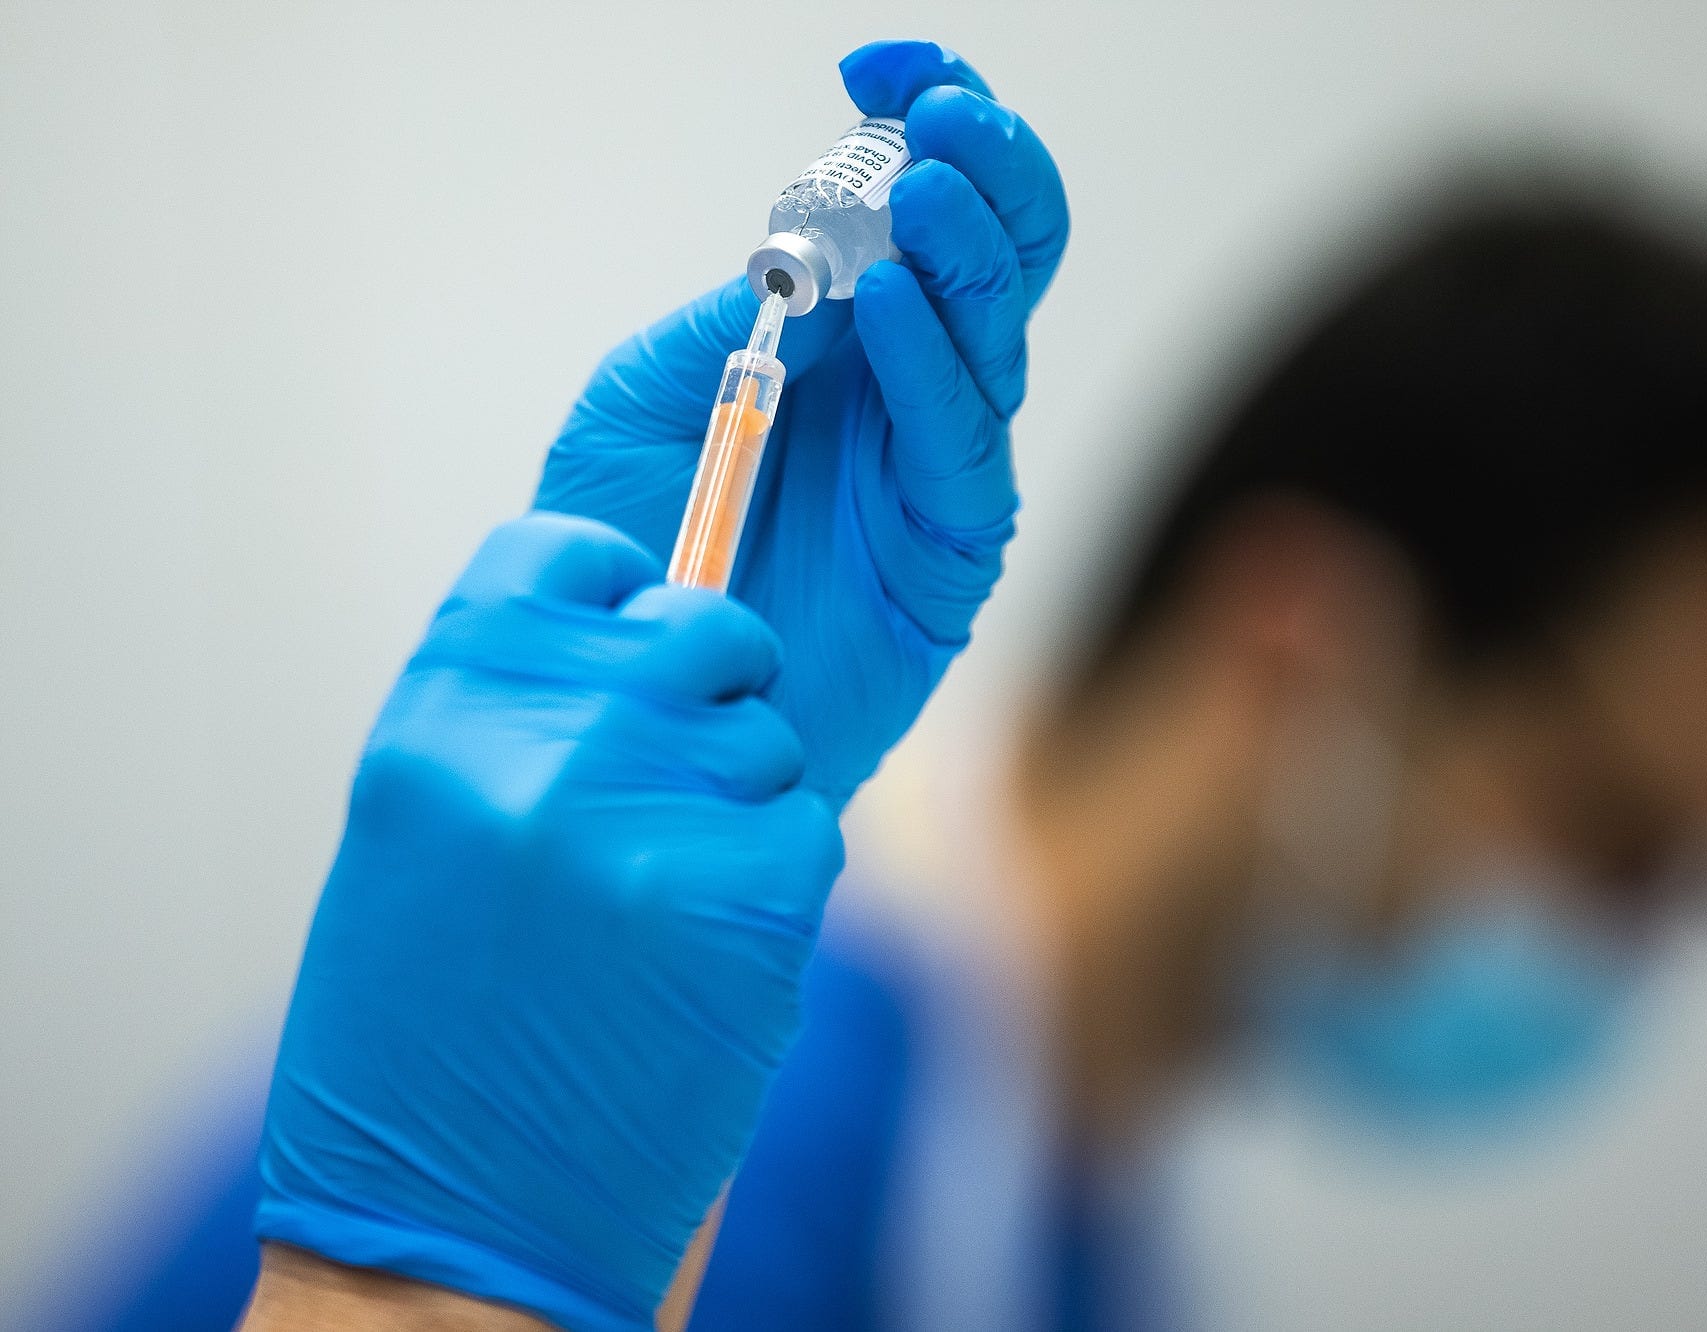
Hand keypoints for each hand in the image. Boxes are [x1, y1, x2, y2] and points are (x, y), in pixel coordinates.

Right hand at [256, 514, 843, 1331]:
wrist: (452, 1234)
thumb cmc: (422, 1046)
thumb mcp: (422, 840)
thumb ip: (515, 719)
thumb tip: (628, 638)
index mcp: (438, 717)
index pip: (567, 556)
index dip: (615, 590)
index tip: (630, 629)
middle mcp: (543, 747)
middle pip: (700, 627)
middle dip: (712, 685)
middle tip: (682, 771)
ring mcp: (650, 821)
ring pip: (764, 738)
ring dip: (740, 802)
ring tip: (661, 901)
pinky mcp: (747, 904)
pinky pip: (805, 830)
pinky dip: (774, 884)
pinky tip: (705, 953)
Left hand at [537, 39, 1067, 804]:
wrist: (633, 705)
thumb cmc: (637, 551)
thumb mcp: (646, 397)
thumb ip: (735, 317)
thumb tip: (817, 243)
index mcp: (850, 345)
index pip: (926, 218)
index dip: (927, 131)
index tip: (888, 68)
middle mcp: (911, 396)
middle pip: (1001, 262)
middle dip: (986, 174)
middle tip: (943, 118)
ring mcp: (937, 471)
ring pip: (1000, 338)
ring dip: (969, 251)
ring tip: (922, 188)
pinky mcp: (949, 552)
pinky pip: (961, 442)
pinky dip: (932, 361)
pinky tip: (897, 302)